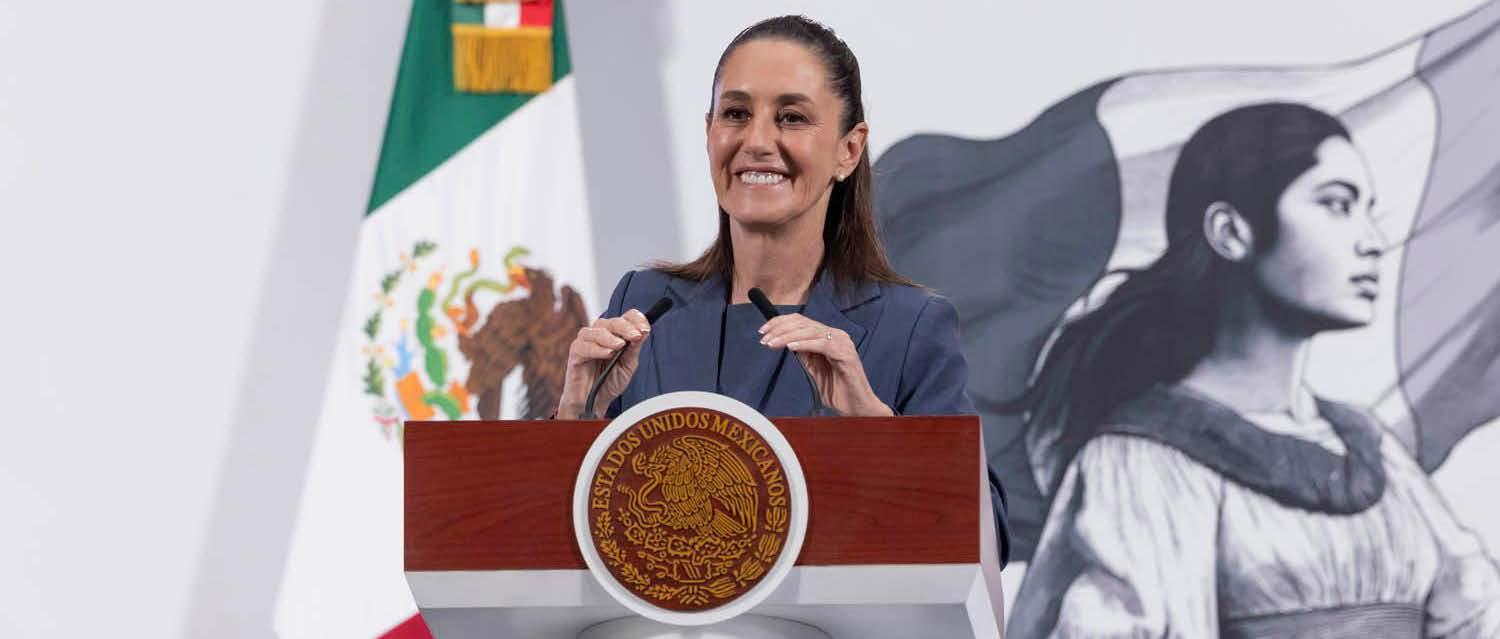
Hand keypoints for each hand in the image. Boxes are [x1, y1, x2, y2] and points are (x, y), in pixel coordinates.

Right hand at [556, 309, 651, 418]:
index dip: (636, 320)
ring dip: (610, 337)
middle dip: (626, 328)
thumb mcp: (628, 365)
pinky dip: (597, 348)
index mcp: (615, 334)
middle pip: (613, 321)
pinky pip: (584, 346)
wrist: (594, 401)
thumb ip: (634, 349)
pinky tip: (607, 354)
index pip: (626, 317)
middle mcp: (600, 333)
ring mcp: (586, 341)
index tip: (645, 330)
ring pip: (597, 330)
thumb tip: (643, 332)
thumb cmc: (609, 381)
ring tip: (620, 346)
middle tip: (635, 336)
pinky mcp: (575, 352)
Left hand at [759, 314, 892, 416]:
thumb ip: (805, 355)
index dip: (780, 323)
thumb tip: (786, 342)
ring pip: (810, 331)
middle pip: (803, 323)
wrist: (856, 407)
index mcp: (828, 336)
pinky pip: (821, 343)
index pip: (801, 321)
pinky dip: (804, 344)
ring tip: (772, 343)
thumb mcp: (815, 369)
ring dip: (787, 336)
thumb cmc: (838, 391)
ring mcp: (842, 342)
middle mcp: (836, 335)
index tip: (763, 331)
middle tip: (764, 338)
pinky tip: (790, 348)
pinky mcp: (845, 353)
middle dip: (780, 329)